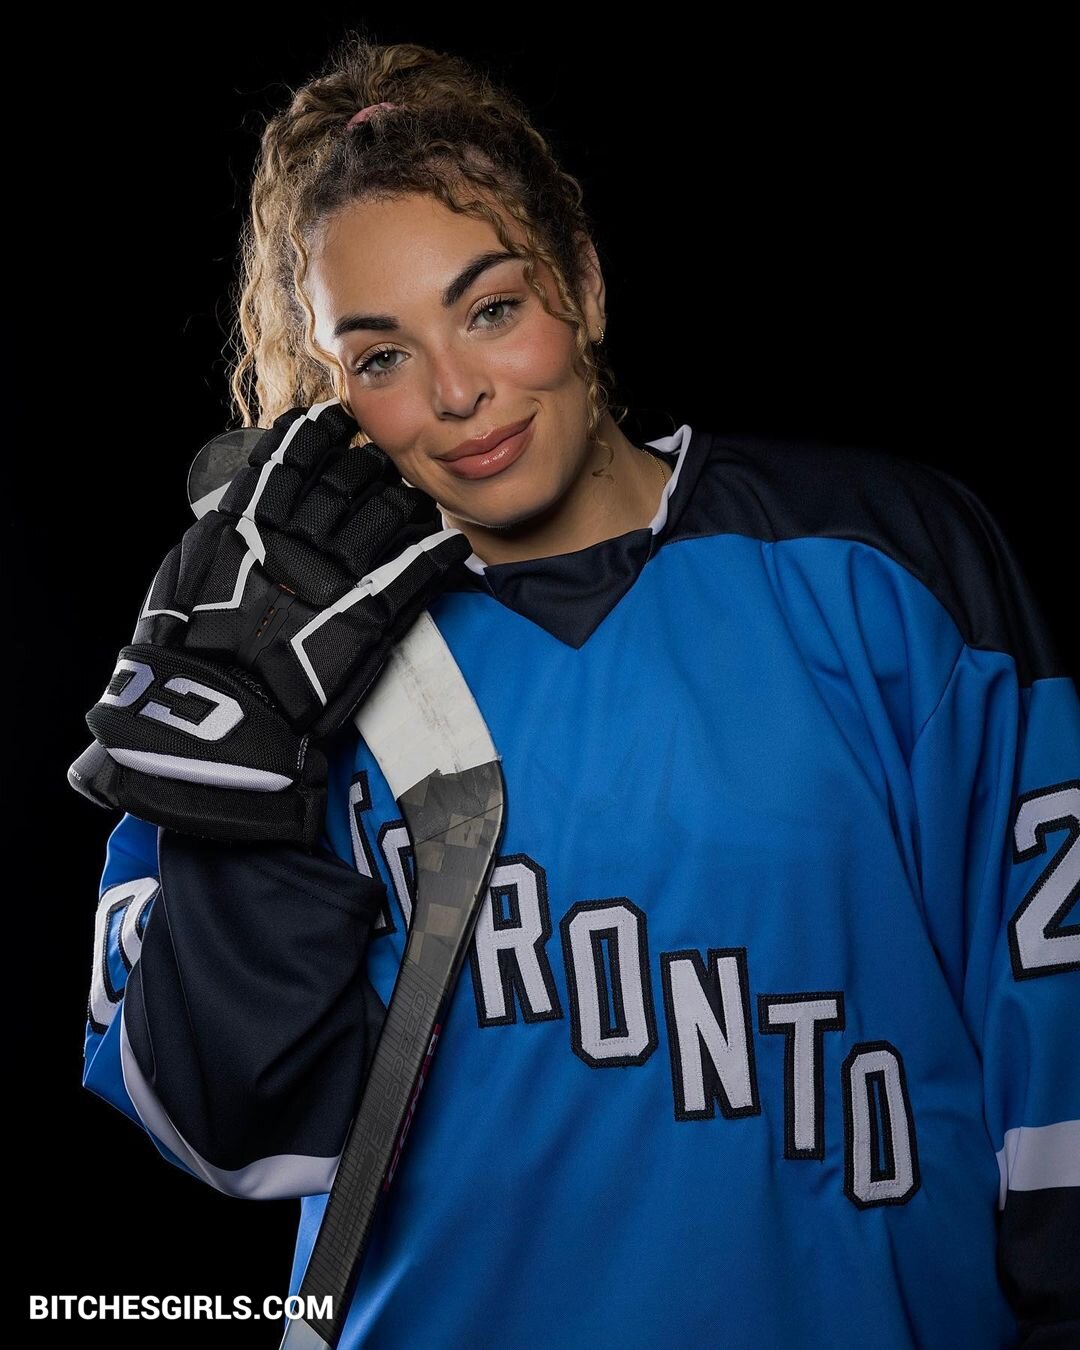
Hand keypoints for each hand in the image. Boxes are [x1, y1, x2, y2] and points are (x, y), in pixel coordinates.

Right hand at [69, 398, 471, 848]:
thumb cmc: (190, 644)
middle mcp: (303, 534)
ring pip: (392, 511)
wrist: (220, 708)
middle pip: (353, 476)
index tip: (339, 421)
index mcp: (254, 518)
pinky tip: (453, 544)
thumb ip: (224, 526)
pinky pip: (421, 568)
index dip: (324, 432)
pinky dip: (441, 551)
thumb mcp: (188, 568)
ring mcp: (343, 572)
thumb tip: (243, 499)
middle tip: (382, 465)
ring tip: (415, 501)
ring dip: (408, 500)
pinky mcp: (375, 614)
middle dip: (371, 464)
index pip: (297, 453)